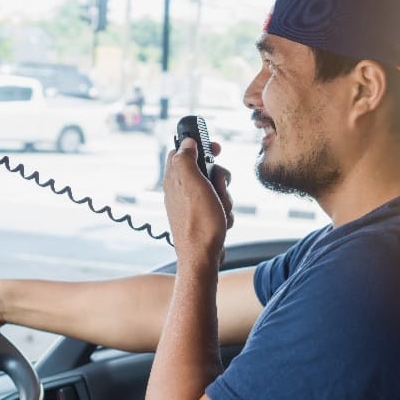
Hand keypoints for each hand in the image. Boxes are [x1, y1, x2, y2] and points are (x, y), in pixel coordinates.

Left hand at [163, 139, 232, 264]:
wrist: (202, 257)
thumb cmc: (199, 223)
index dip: (200, 146)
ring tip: (220, 209)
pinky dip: (223, 211)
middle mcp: (181, 190)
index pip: (183, 150)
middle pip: (205, 169)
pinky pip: (218, 205)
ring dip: (224, 197)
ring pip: (215, 188)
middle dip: (219, 177)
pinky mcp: (201, 217)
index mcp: (175, 178)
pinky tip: (221, 221)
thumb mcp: (193, 184)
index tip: (215, 149)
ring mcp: (192, 204)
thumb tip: (186, 142)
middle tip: (219, 187)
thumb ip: (186, 159)